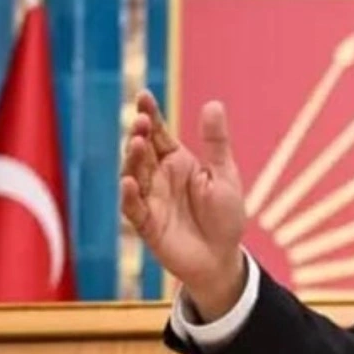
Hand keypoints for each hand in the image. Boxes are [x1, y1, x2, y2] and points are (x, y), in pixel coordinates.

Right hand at [120, 91, 246, 319]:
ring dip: (132, 159)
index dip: (150, 115)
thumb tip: (213, 103)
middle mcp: (159, 177)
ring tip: (136, 143)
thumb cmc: (225, 215)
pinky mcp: (147, 224)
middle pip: (142, 151)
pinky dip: (129, 196)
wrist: (223, 257)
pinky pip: (133, 208)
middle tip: (139, 120)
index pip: (158, 133)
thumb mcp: (224, 175)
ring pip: (133, 175)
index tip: (143, 95)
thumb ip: (215, 143)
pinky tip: (128, 182)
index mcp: (178, 162)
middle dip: (138, 134)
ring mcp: (150, 199)